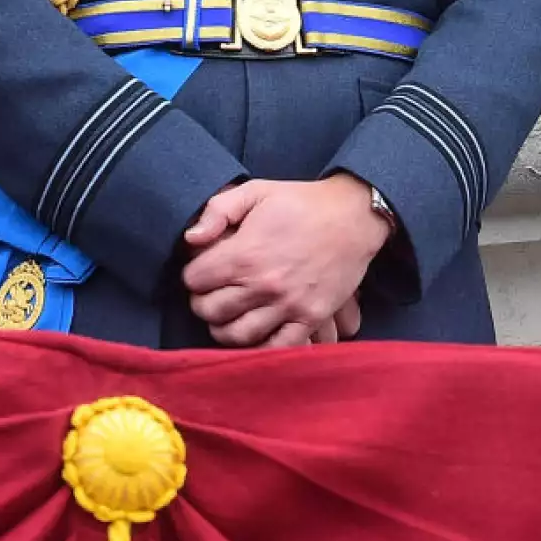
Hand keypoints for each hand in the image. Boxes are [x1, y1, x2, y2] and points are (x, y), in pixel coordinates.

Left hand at [182, 175, 387, 347]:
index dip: (192, 274)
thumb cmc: (299, 202)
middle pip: (212, 311)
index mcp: (245, 254)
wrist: (351, 217)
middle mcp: (263, 285)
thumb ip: (217, 211)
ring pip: (239, 335)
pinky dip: (260, 349)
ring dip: (224, 329)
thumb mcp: (254, 191)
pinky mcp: (311, 319)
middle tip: (207, 295)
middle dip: (202, 303)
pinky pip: (278, 348)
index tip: (198, 270)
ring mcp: (288, 306)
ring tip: (225, 317)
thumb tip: (190, 238)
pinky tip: (253, 337)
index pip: (196, 280)